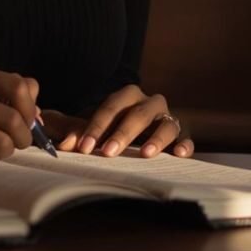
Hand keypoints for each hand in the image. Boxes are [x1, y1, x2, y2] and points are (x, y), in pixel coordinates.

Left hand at [45, 85, 193, 158]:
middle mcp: (149, 103)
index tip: (83, 147)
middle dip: (122, 133)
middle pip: (137, 114)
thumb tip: (65, 144)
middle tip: (107, 153)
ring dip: (156, 138)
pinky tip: (180, 154)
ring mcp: (167, 118)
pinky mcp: (180, 135)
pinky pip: (186, 138)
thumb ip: (77, 133)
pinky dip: (185, 144)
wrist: (140, 132)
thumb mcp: (95, 129)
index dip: (95, 127)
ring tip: (145, 154)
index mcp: (126, 96)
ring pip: (165, 124)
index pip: (110, 108)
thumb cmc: (113, 129)